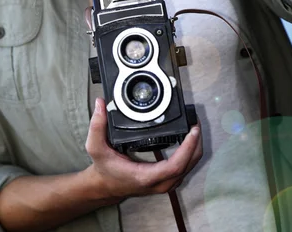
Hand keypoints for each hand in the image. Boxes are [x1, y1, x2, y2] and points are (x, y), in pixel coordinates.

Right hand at [85, 97, 202, 200]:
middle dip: (196, 144)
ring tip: (194, 128)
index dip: (188, 148)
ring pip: (189, 168)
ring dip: (195, 149)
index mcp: (145, 176)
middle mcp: (158, 183)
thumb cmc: (104, 168)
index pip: (175, 165)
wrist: (105, 187)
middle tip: (196, 122)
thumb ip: (96, 126)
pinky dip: (190, 154)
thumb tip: (100, 104)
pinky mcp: (165, 181)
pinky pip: (184, 169)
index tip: (193, 131)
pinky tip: (189, 140)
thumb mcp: (95, 147)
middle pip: (188, 166)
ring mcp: (163, 184)